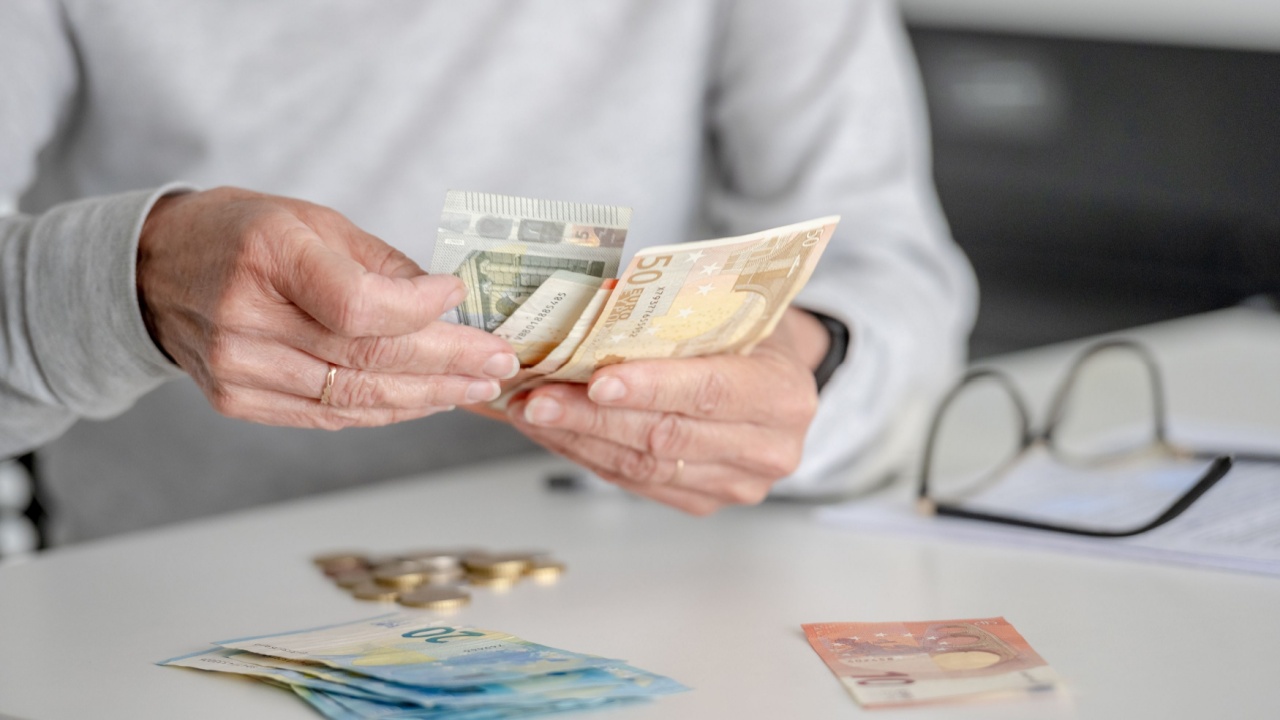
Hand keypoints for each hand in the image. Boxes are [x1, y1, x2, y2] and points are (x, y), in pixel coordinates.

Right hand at [137, 187, 518, 428]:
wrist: (153, 271)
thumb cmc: (243, 234)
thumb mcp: (312, 219)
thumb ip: (381, 263)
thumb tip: (448, 303)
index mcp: (267, 255)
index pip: (357, 305)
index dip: (419, 310)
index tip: (460, 299)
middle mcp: (246, 318)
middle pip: (367, 358)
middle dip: (447, 363)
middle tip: (499, 361)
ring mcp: (238, 368)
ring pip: (354, 398)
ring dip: (427, 396)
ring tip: (477, 386)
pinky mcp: (237, 401)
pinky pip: (328, 416)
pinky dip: (385, 411)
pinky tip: (427, 400)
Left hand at [506, 308, 829, 513]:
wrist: (777, 377)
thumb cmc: (750, 333)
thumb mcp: (731, 309)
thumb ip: (677, 316)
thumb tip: (591, 309)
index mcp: (783, 394)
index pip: (710, 391)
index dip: (651, 388)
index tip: (596, 380)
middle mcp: (767, 449)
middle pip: (666, 436)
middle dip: (592, 417)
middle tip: (538, 397)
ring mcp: (736, 484)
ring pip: (643, 467)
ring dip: (578, 438)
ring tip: (531, 412)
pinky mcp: (703, 501)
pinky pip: (636, 483)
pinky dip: (588, 456)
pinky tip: (556, 433)